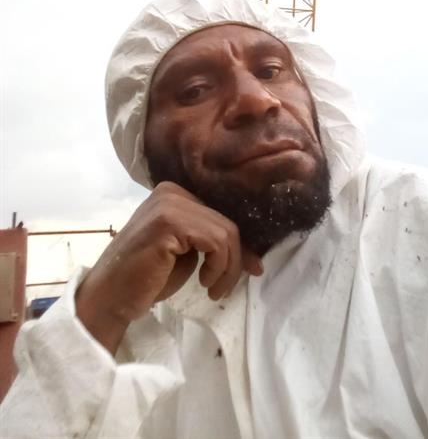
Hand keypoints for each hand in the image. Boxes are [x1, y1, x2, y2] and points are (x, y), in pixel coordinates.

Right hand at [75, 181, 262, 353]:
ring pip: (226, 233)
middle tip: (224, 288)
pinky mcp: (169, 222)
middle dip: (235, 260)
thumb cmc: (146, 278)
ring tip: (213, 289)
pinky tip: (204, 282)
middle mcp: (172, 192)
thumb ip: (213, 245)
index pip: (220, 217)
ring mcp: (169, 204)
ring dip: (228, 268)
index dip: (239, 247)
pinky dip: (219, 267)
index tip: (249, 271)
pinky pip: (215, 242)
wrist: (110, 297)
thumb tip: (255, 258)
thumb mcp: (188, 256)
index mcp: (174, 195)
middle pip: (227, 224)